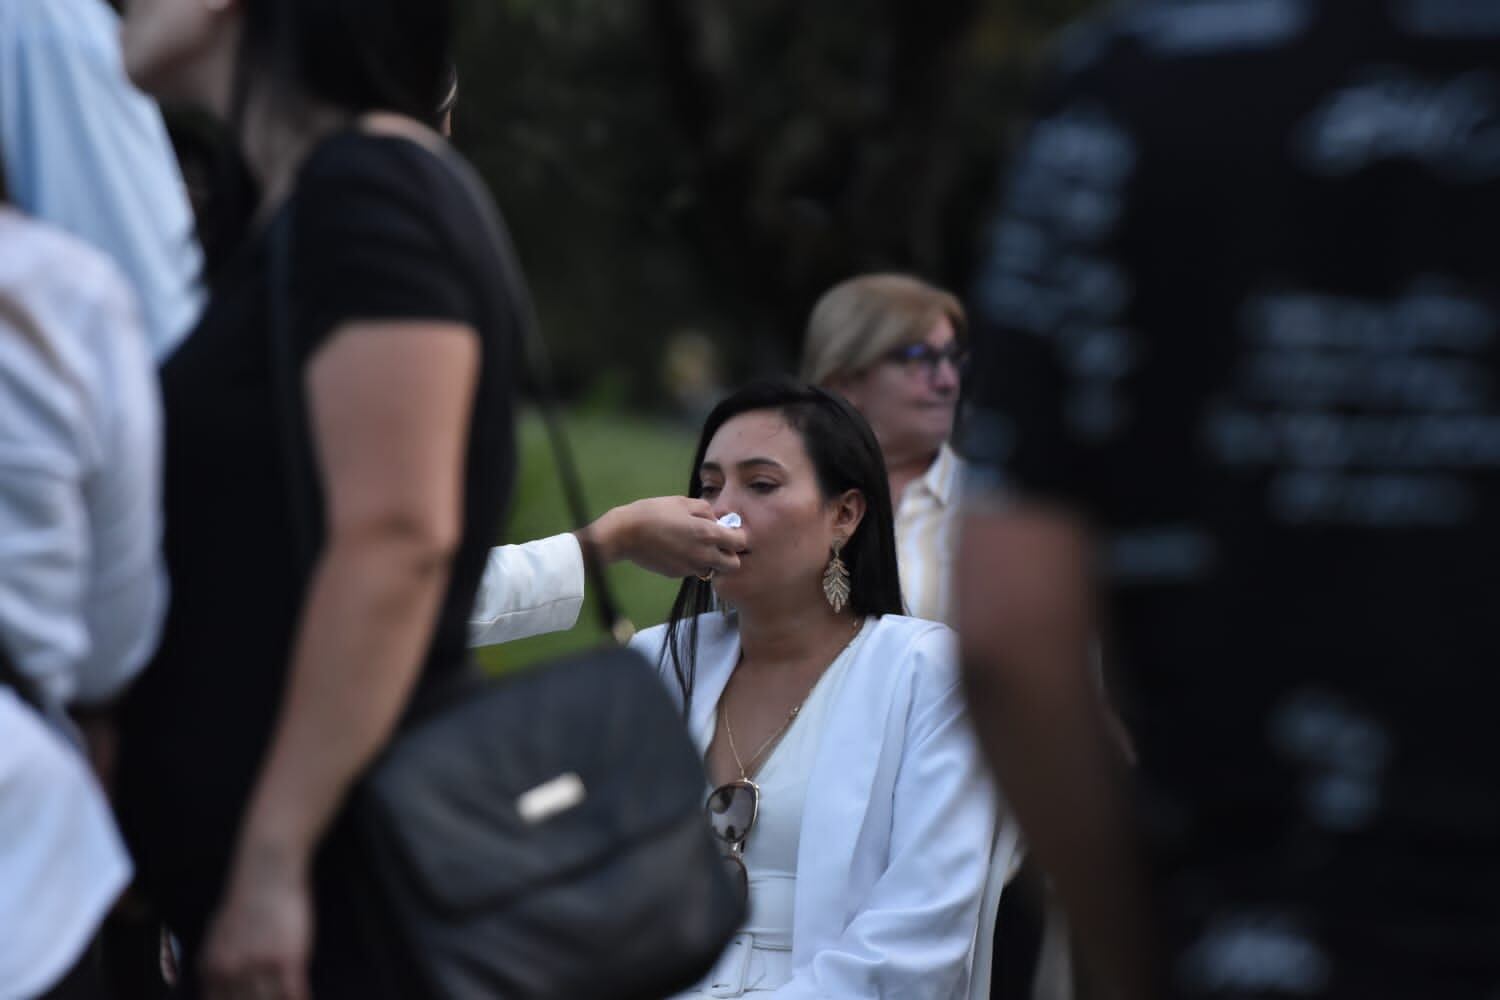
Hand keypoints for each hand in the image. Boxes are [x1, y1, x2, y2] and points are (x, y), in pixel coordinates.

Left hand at [201, 847, 312, 999]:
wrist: (267, 870)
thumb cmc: (246, 898)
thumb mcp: (219, 934)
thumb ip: (217, 963)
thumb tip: (218, 981)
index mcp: (211, 968)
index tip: (251, 999)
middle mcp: (231, 972)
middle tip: (269, 997)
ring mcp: (259, 966)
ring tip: (287, 997)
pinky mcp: (288, 958)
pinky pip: (294, 994)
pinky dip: (300, 999)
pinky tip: (306, 999)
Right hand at [587, 496, 745, 577]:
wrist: (626, 534)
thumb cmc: (654, 512)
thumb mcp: (683, 502)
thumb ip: (706, 511)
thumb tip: (716, 520)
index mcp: (708, 534)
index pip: (741, 542)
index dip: (737, 536)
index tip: (728, 530)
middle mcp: (703, 555)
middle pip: (733, 565)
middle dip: (729, 555)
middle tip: (717, 543)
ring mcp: (690, 567)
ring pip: (712, 570)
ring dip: (710, 561)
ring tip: (694, 546)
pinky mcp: (677, 574)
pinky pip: (693, 570)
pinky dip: (691, 563)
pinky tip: (677, 549)